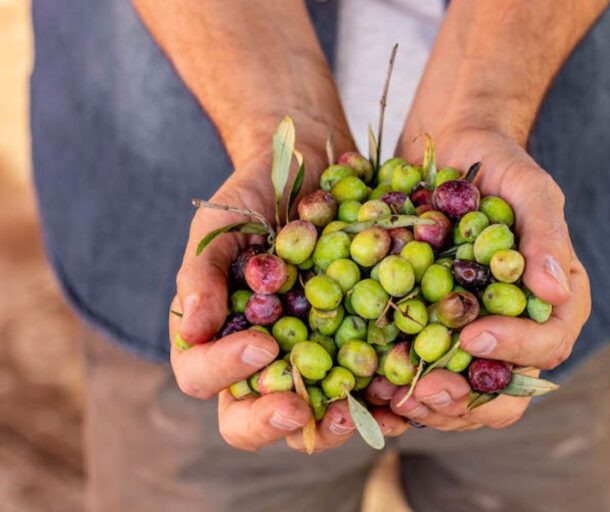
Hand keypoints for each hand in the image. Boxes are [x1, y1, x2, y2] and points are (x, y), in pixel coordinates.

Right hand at [168, 144, 408, 450]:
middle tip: (303, 409)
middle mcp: (261, 361)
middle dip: (279, 422)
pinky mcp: (358, 348)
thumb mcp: (220, 227)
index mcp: (215, 337)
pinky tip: (403, 405)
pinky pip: (369, 387)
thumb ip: (202, 275)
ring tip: (361, 415)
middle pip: (255, 418)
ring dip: (338, 424)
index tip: (263, 347)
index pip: (202, 377)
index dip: (227, 373)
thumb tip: (193, 330)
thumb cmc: (253, 197)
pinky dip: (386, 400)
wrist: (311, 167)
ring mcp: (312, 359)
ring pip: (315, 416)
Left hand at [389, 129, 590, 430]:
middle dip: (467, 399)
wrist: (451, 152)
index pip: (548, 344)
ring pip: (464, 398)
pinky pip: (423, 379)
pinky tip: (371, 392)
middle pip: (507, 391)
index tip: (473, 336)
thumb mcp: (529, 189)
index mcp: (556, 304)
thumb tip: (556, 293)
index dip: (514, 349)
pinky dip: (399, 391)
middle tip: (427, 391)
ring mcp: (477, 341)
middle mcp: (521, 332)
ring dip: (429, 406)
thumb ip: (546, 235)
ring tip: (392, 397)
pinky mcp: (436, 339)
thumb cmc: (501, 165)